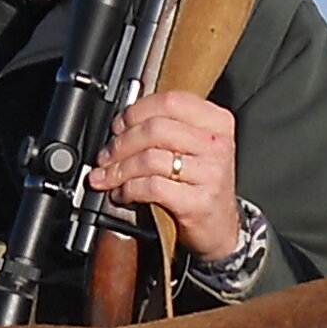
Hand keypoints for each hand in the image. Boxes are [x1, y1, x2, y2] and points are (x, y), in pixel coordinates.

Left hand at [92, 91, 241, 264]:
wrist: (220, 226)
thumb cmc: (201, 183)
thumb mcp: (195, 146)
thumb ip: (166, 126)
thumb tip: (121, 122)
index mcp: (217, 122)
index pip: (170, 101)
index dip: (136, 111)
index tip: (118, 125)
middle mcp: (217, 144)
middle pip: (156, 129)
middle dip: (121, 143)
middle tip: (106, 155)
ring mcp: (210, 174)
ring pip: (150, 159)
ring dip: (119, 169)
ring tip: (107, 177)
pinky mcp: (198, 202)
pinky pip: (152, 187)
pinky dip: (128, 189)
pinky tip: (121, 194)